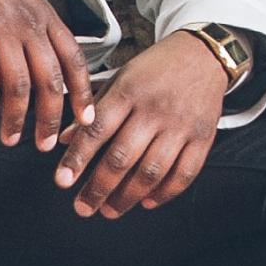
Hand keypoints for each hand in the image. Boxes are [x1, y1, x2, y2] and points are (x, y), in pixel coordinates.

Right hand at [0, 0, 96, 149]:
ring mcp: (1, 27)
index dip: (82, 93)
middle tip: (44, 143)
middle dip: (50, 118)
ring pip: (18, 83)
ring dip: (15, 117)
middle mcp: (27, 22)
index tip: (85, 120)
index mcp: (43, 15)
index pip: (73, 59)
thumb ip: (36, 27)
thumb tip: (49, 62)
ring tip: (10, 136)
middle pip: (49, 79)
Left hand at [53, 33, 227, 217]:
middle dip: (99, 188)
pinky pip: (185, 173)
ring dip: (128, 196)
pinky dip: (165, 193)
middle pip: (123, 157)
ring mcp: (181, 126)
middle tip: (82, 208)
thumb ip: (94, 109)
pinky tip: (146, 202)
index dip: (78, 157)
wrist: (203, 54)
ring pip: (152, 171)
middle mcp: (154, 110)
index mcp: (128, 91)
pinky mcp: (203, 138)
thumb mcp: (120, 78)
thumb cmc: (154, 69)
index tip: (62, 181)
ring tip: (109, 211)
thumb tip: (64, 139)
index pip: (97, 129)